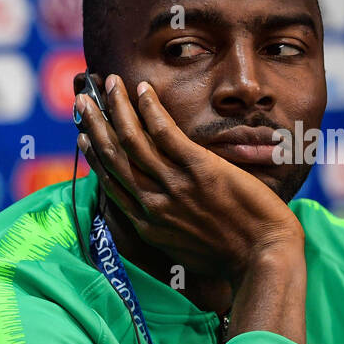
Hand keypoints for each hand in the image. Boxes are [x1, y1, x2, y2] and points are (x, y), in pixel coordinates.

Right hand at [77, 75, 302, 286]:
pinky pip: (166, 134)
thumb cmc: (230, 258)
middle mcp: (153, 203)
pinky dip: (150, 110)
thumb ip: (165, 227)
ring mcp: (175, 185)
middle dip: (95, 125)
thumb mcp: (183, 250)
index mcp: (147, 224)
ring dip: (118, 108)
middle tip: (82, 100)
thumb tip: (157, 213)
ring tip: (109, 84)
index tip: (84, 135)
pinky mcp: (200, 170)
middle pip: (114, 157)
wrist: (261, 260)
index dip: (94, 155)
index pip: (111, 182)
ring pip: (134, 141)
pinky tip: (142, 91)